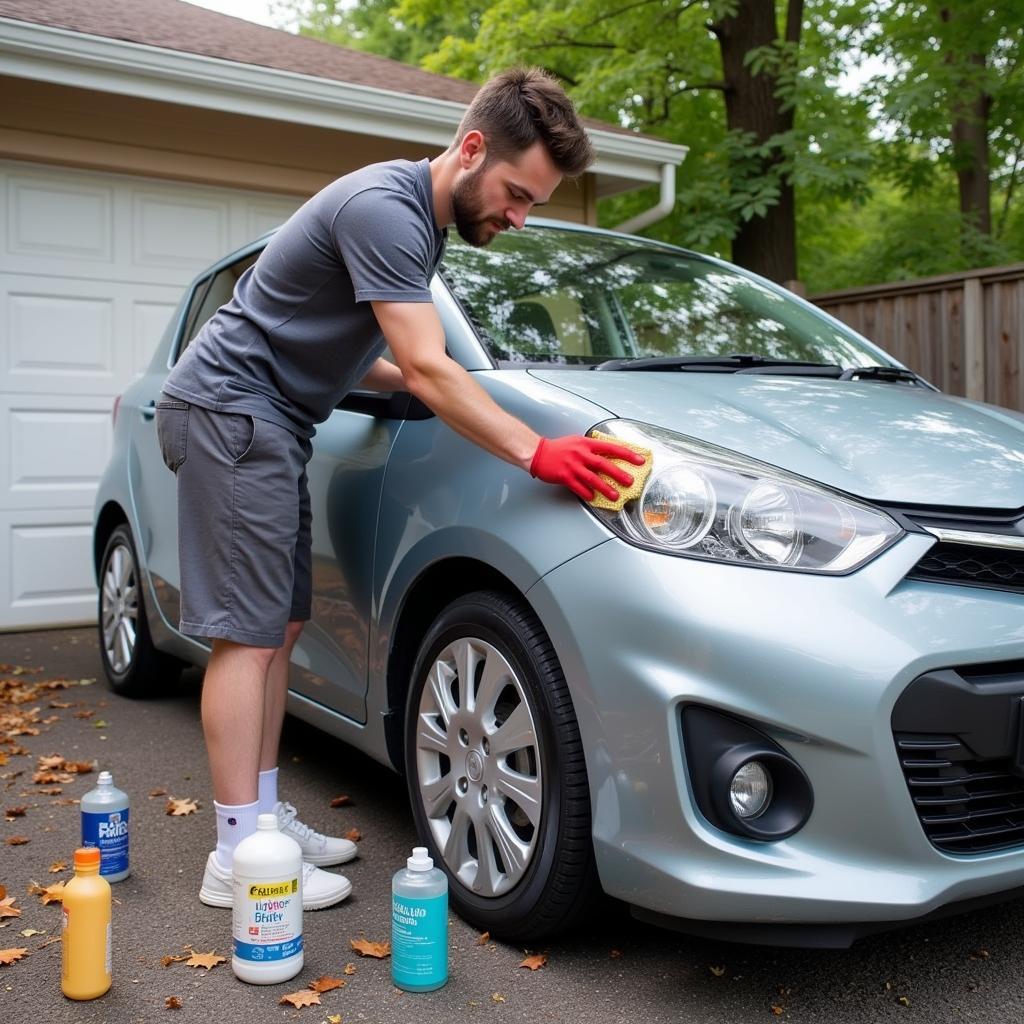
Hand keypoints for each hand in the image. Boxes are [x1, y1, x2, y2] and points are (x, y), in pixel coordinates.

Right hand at [530, 435, 646, 500]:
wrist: (538, 452)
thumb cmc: (559, 448)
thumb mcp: (577, 441)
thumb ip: (592, 448)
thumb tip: (610, 455)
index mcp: (586, 443)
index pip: (611, 447)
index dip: (627, 454)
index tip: (639, 460)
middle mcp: (581, 454)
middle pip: (604, 464)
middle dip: (619, 474)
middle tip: (630, 482)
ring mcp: (572, 466)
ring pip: (593, 479)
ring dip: (605, 488)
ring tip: (615, 496)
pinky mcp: (564, 476)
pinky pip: (578, 487)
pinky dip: (587, 493)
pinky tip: (593, 498)